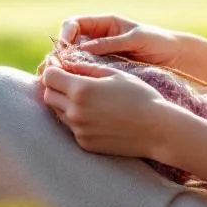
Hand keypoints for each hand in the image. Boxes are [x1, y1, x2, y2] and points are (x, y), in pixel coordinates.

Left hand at [39, 60, 169, 158]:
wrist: (158, 130)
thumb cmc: (140, 96)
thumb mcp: (115, 75)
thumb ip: (86, 68)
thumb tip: (66, 63)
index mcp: (81, 90)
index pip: (49, 77)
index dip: (53, 69)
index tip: (61, 67)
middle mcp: (75, 111)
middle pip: (48, 95)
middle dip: (55, 86)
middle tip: (70, 82)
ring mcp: (79, 130)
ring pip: (58, 112)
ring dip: (65, 103)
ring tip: (86, 98)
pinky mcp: (85, 143)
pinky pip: (71, 128)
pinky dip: (77, 120)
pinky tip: (96, 115)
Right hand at [59, 14, 184, 67]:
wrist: (176, 60)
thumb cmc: (159, 42)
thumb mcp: (136, 39)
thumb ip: (111, 42)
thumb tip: (83, 49)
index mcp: (104, 24)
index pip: (74, 24)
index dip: (65, 34)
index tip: (65, 47)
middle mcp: (97, 39)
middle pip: (68, 43)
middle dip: (60, 53)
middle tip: (56, 66)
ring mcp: (99, 57)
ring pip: (73, 61)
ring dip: (65, 68)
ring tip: (61, 78)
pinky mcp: (103, 73)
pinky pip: (85, 74)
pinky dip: (77, 79)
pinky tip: (74, 87)